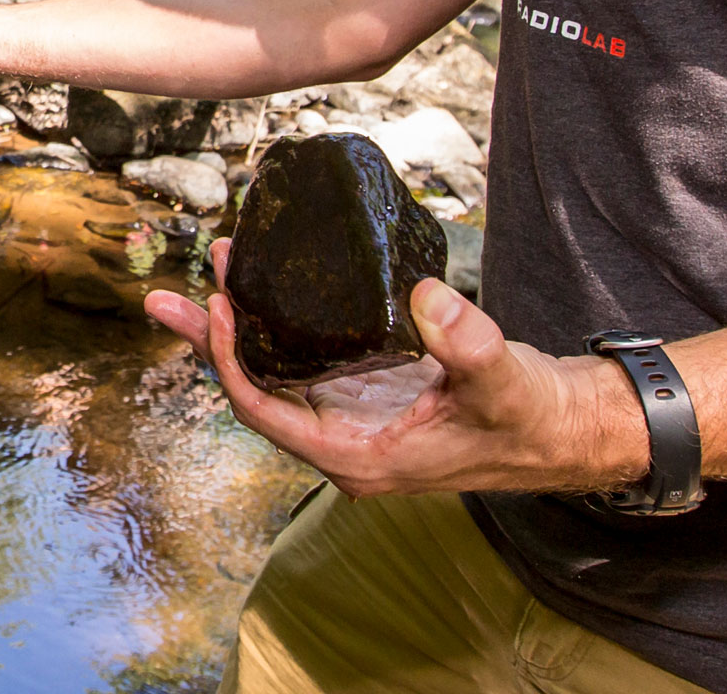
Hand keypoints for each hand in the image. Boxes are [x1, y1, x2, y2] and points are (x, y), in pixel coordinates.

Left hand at [142, 239, 644, 498]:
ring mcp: (353, 416)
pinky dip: (281, 320)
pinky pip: (305, 356)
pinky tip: (267, 284)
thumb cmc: (534, 419)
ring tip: (212, 268)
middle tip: (165, 296)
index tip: (217, 309)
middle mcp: (345, 441)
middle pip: (255, 392)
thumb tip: (427, 300)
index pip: (267, 415)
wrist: (562, 426)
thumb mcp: (504, 381)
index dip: (232, 365)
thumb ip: (469, 346)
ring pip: (276, 372)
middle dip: (212, 341)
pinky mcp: (368, 390)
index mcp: (360, 457)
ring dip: (241, 324)